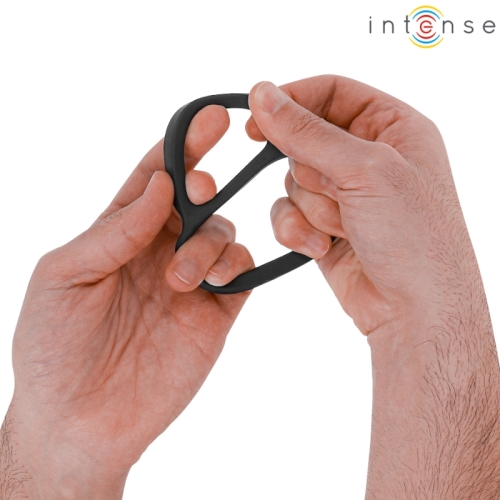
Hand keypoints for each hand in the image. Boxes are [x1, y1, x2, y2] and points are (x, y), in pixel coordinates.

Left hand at [6, 105, 252, 497]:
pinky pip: (242, 274)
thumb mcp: (63, 277)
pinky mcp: (215, 313)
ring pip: (221, 233)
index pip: (154, 180)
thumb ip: (113, 230)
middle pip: (195, 200)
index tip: (209, 120)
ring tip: (180, 279)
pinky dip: (237, 266)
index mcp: (118, 235)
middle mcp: (158, 251)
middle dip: (203, 185)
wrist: (80, 422)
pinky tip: (216, 281)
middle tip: (200, 190)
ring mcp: (190, 281)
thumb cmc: (54, 348)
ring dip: (208, 242)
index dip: (180, 147)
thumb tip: (162, 186)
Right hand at [247, 77, 499, 497]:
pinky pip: (287, 212)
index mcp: (393, 127)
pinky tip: (321, 247)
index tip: (257, 114)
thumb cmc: (414, 239)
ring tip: (340, 228)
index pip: (332, 92)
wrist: (414, 311)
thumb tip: (262, 94)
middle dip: (310, 171)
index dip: (293, 99)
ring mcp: (345, 193)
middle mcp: (369, 157)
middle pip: (305, 139)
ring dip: (308, 207)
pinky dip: (297, 229)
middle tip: (334, 191)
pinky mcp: (324, 225)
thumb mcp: (364, 170)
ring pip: (292, 180)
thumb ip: (307, 132)